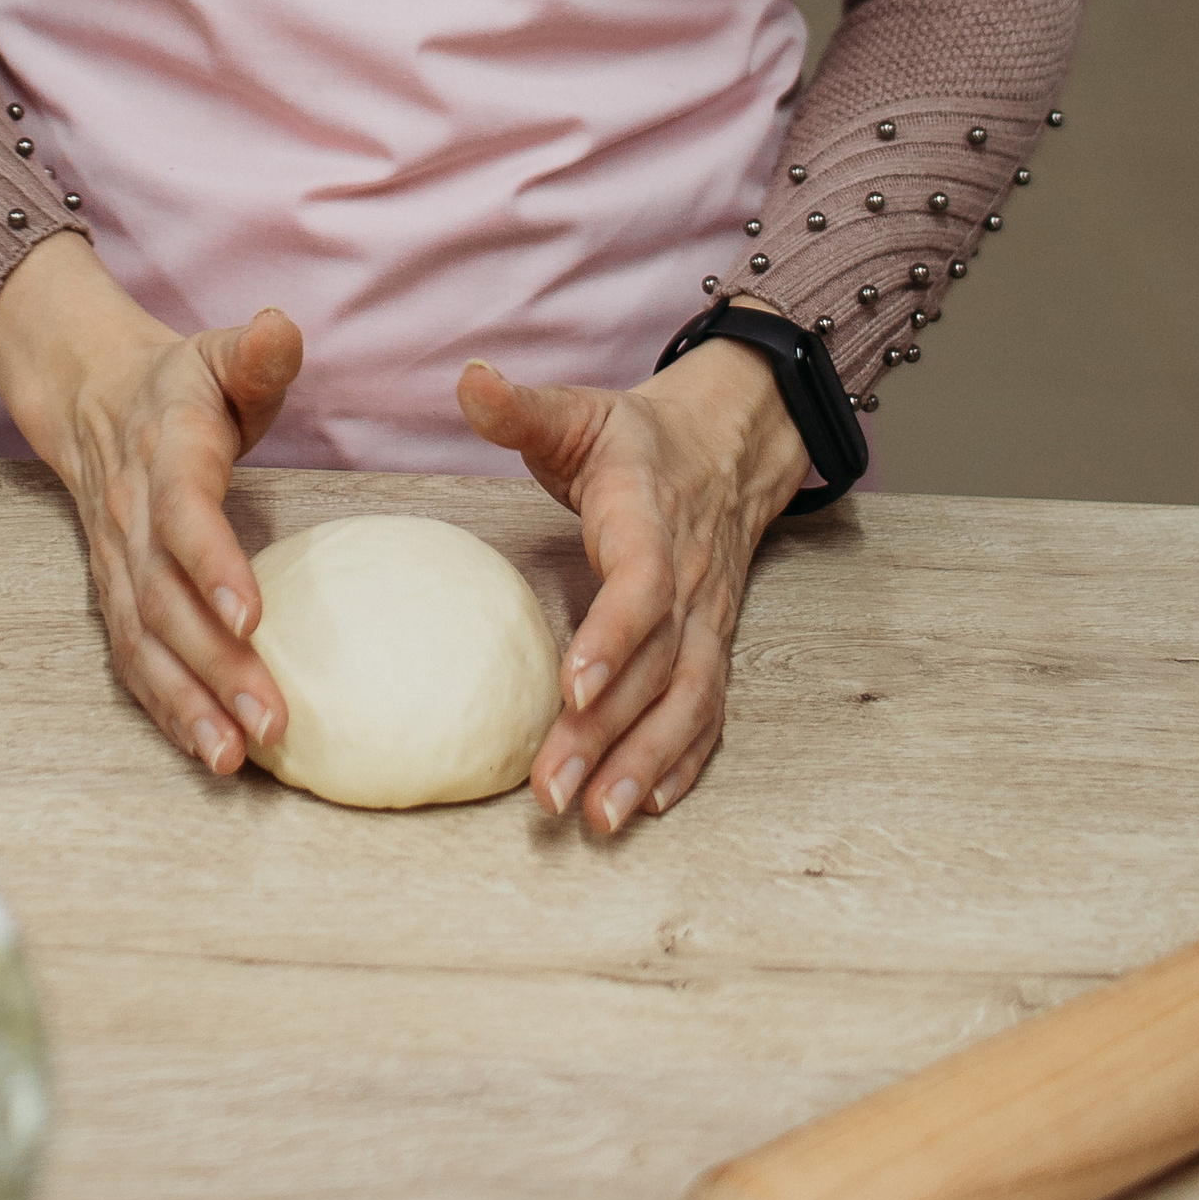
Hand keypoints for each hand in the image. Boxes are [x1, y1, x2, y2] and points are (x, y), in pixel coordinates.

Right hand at [0, 232, 303, 777]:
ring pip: (147, 643)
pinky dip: (167, 711)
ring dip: (189, 704)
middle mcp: (132, 518)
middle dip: (215, 665)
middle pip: (167, 599)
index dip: (212, 562)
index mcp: (165, 454)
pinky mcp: (118, 595)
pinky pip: (136, 661)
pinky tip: (210, 753)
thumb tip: (282, 328)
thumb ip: (258, 353)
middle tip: (272, 721)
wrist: (90, 397)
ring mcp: (117, 564)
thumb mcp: (218, 353)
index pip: (183, 511)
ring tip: (235, 757)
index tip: (252, 614)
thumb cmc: (179, 385)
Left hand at [455, 332, 808, 837]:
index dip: (613, 635)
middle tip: (552, 793)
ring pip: (685, 702)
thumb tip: (466, 380)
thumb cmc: (636, 438)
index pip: (641, 584)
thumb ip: (520, 408)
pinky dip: (683, 762)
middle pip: (655, 666)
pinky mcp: (712, 644)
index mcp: (650, 519)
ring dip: (643, 763)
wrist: (732, 441)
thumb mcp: (578, 411)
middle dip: (606, 734)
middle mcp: (688, 580)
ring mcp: (707, 619)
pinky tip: (646, 805)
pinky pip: (707, 712)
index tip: (573, 687)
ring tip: (596, 819)